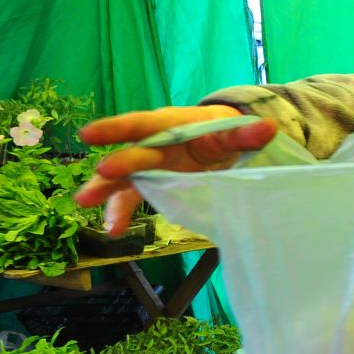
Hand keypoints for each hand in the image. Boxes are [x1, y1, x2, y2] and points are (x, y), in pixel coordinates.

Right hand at [74, 105, 277, 232]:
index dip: (118, 128)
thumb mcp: (236, 131)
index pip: (145, 124)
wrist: (223, 139)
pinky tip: (112, 230)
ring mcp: (152, 164)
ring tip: (85, 203)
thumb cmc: (224, 131)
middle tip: (97, 178)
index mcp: (174, 125)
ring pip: (124, 177)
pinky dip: (121, 212)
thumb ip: (248, 134)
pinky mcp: (153, 181)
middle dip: (115, 167)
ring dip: (106, 191)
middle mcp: (157, 143)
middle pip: (134, 154)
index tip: (90, 135)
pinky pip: (133, 197)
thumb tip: (268, 128)